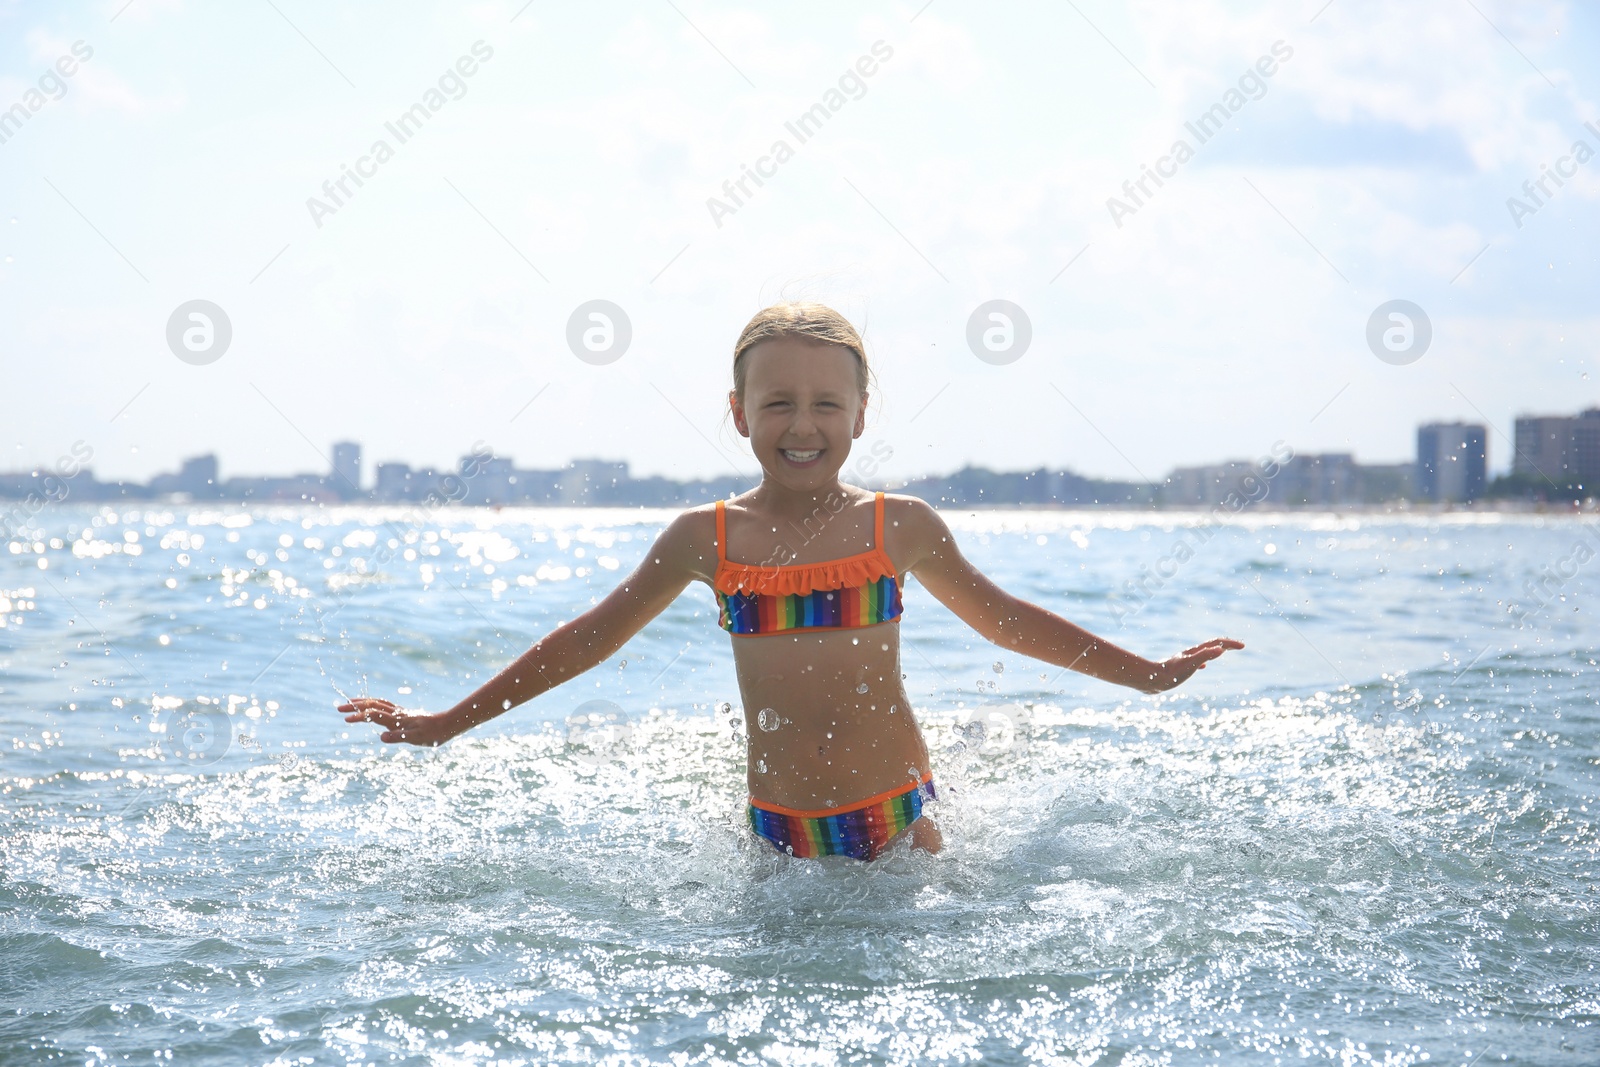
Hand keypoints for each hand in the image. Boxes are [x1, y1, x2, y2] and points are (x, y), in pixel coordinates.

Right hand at [338, 698, 455, 746]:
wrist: (446, 725)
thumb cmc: (432, 734)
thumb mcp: (417, 738)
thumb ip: (400, 737)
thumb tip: (382, 738)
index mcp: (397, 719)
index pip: (374, 715)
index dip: (359, 717)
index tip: (346, 719)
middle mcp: (396, 713)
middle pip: (372, 705)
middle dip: (355, 706)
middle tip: (339, 707)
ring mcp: (399, 712)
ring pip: (377, 703)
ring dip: (362, 702)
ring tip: (350, 703)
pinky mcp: (402, 714)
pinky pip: (383, 705)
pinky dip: (373, 704)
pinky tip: (371, 707)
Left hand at [1142, 638, 1244, 692]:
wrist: (1151, 680)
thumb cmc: (1171, 674)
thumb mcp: (1191, 664)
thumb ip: (1205, 656)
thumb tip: (1221, 649)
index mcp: (1195, 652)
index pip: (1216, 643)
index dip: (1230, 644)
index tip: (1243, 646)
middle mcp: (1190, 654)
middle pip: (1211, 645)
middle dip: (1226, 645)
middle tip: (1239, 646)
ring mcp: (1185, 661)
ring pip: (1203, 653)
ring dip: (1215, 651)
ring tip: (1223, 651)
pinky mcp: (1179, 668)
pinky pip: (1195, 662)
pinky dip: (1203, 661)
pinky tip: (1203, 667)